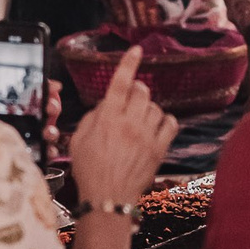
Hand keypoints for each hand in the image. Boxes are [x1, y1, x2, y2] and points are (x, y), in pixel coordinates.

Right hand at [69, 47, 175, 208]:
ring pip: (155, 107)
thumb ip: (93, 117)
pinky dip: (165, 120)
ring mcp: (146, 136)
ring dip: (148, 107)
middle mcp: (129, 123)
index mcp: (107, 118)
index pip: (120, 83)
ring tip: (139, 117)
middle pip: (141, 92)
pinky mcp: (159, 149)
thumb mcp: (78, 140)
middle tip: (130, 96)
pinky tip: (157, 125)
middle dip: (136, 89)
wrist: (108, 198)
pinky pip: (171, 123)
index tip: (136, 50)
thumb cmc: (89, 170)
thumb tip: (106, 105)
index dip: (128, 63)